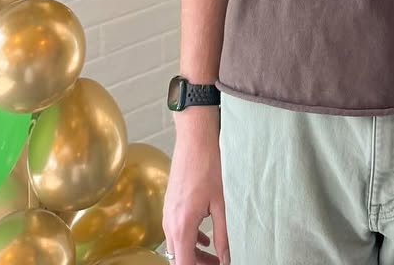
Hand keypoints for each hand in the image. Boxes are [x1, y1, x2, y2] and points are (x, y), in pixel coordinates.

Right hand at [163, 110, 229, 264]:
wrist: (194, 141)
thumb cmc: (208, 167)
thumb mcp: (220, 205)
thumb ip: (222, 235)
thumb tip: (226, 258)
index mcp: (182, 226)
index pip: (184, 264)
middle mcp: (170, 224)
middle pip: (180, 257)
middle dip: (198, 264)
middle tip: (218, 263)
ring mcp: (168, 214)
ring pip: (178, 245)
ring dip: (194, 253)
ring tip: (215, 255)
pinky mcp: (170, 206)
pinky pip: (177, 231)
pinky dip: (190, 239)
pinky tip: (206, 238)